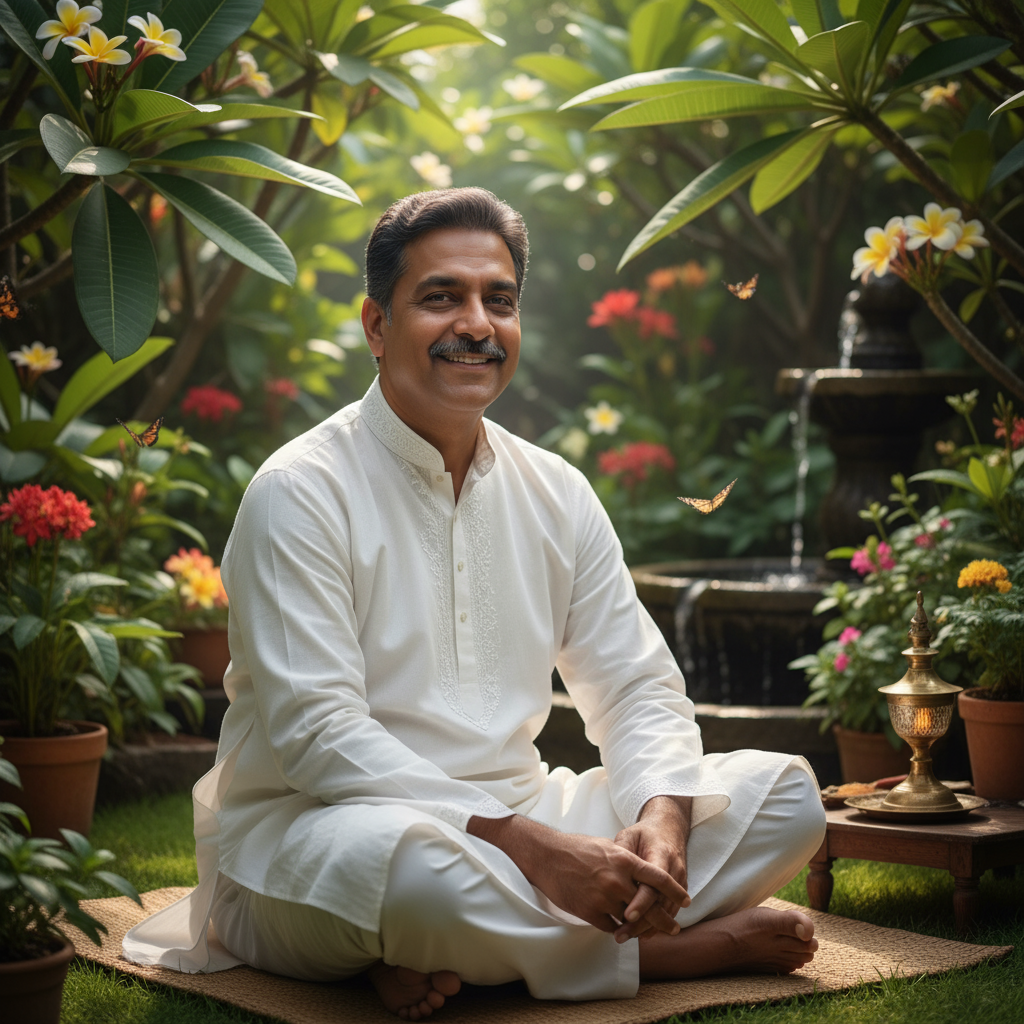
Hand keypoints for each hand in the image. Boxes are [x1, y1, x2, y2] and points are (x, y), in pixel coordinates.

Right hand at [467, 814, 688, 936]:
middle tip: (674, 928)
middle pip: (649, 906)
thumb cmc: (577, 848)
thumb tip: (641, 871)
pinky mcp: (589, 911)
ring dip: (641, 928)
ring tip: (651, 935)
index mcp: (623, 859)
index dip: (675, 890)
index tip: (686, 900)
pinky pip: (611, 927)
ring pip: (631, 920)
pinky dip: (618, 929)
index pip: (657, 877)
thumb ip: (625, 860)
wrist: (547, 856)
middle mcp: (616, 880)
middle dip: (665, 920)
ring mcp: (603, 897)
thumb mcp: (606, 846)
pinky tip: (622, 930)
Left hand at [612, 795, 691, 941]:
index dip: (641, 902)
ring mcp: (680, 881)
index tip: (627, 916)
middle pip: (660, 903)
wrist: (668, 829)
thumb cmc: (644, 834)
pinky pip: (669, 910)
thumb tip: (606, 870)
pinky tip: (640, 933)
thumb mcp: (630, 835)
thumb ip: (620, 852)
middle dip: (643, 922)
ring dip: (648, 927)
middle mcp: (674, 870)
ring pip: (666, 911)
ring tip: (627, 937)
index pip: (653, 884)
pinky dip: (656, 923)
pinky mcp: (680, 889)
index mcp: (661, 855)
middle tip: (622, 935)